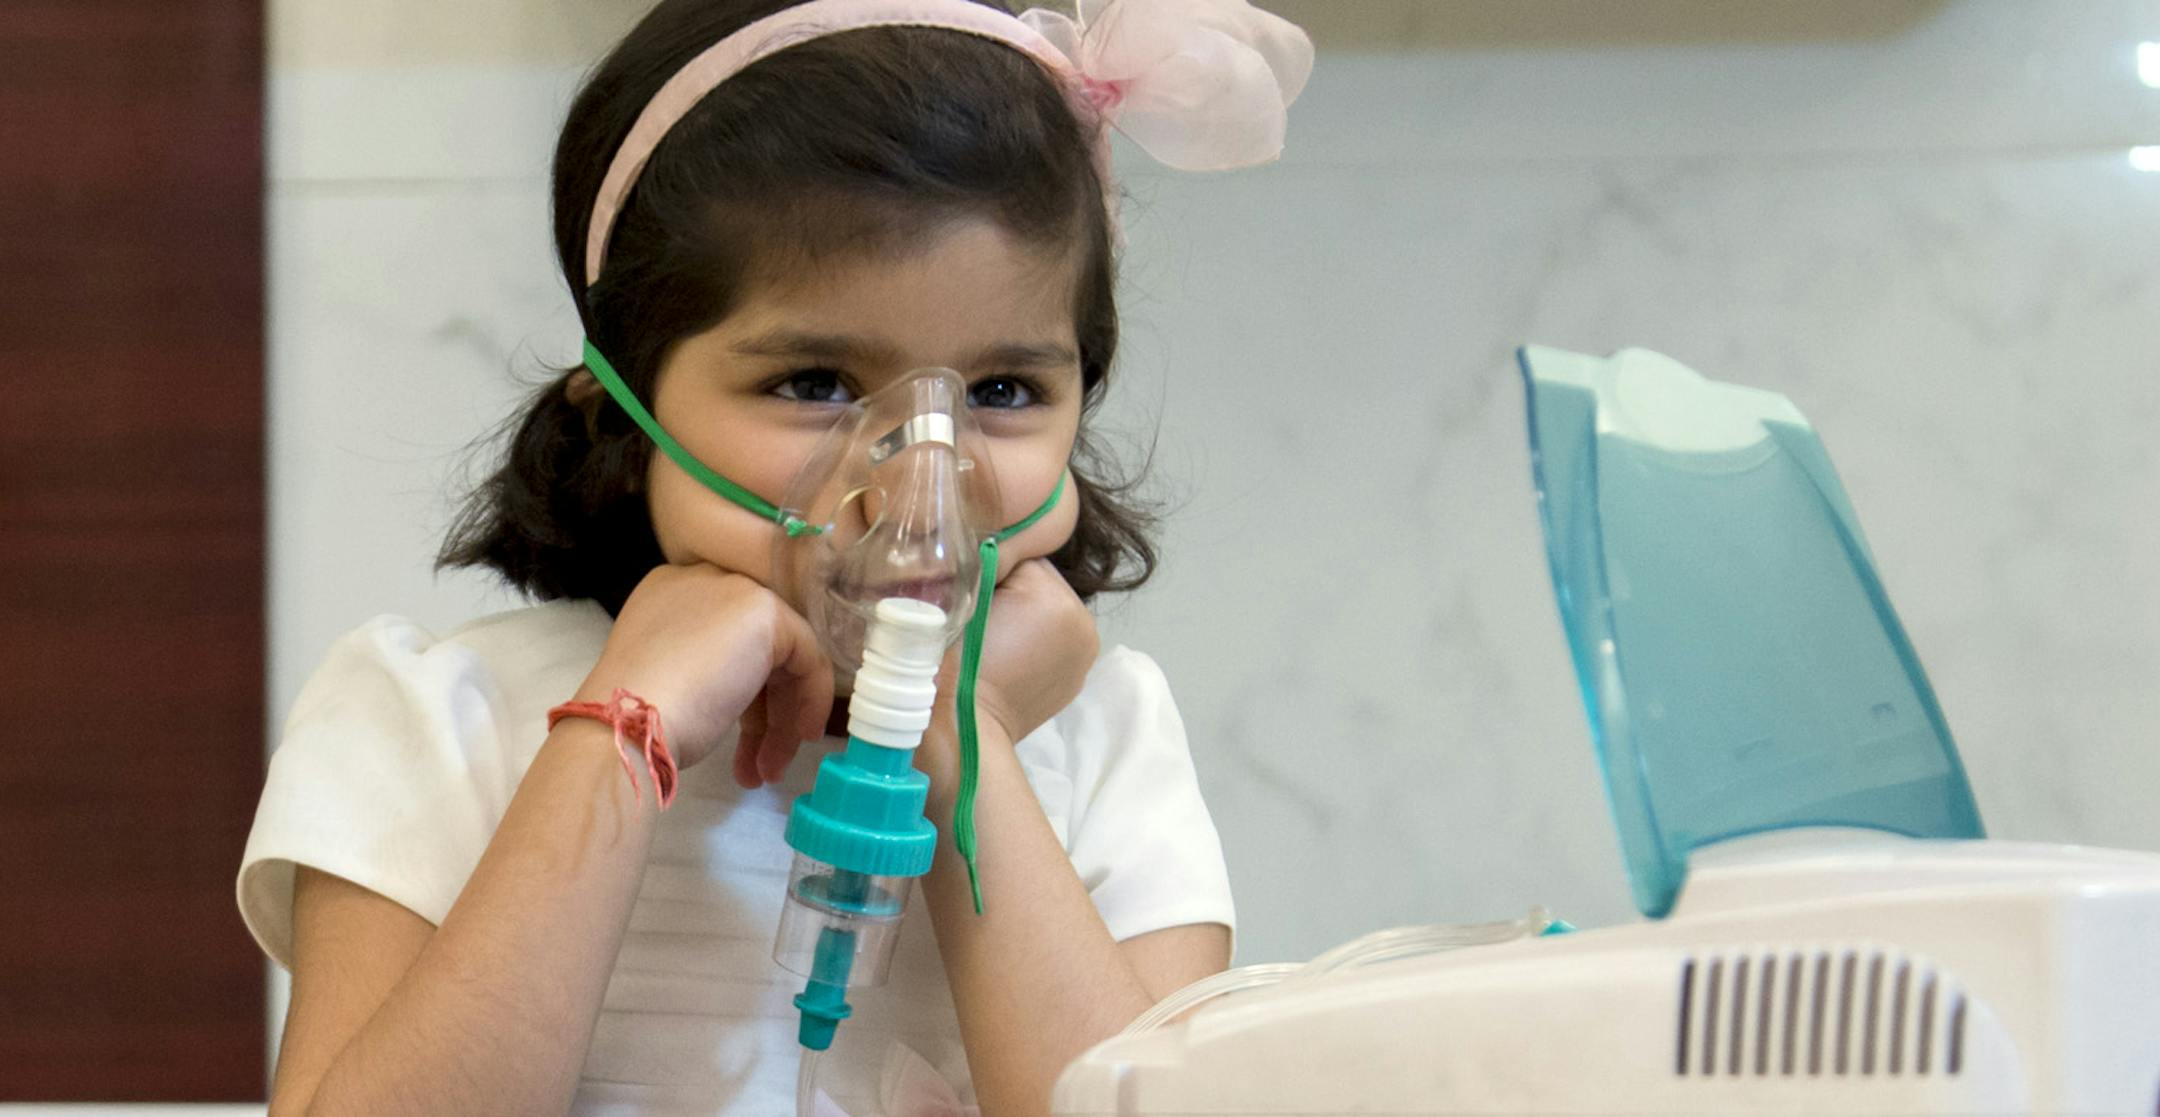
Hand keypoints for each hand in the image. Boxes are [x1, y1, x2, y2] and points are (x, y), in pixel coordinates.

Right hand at [575, 564, 832, 774]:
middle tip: (761, 764)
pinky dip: (807, 702)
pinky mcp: (767, 613)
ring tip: (766, 772)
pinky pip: (807, 658)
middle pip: (758, 646)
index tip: (747, 736)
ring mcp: (738, 591)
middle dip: (765, 712)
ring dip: (779, 722)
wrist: (627, 720)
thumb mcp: (669, 677)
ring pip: (782, 657)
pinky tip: (792, 743)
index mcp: (672, 592)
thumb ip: (704, 668)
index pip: (728, 635)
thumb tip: (733, 695)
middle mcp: (706, 580)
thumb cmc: (636, 714)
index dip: (744, 690)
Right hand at [940, 558, 1099, 751]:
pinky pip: (1056, 641)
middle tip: (980, 615)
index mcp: (1058, 601)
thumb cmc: (955, 661)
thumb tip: (995, 548)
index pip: (1026, 555)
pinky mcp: (1077, 677)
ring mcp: (1085, 655)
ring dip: (1027, 615)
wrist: (963, 726)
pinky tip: (1012, 657)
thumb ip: (988, 565)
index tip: (970, 589)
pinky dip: (1036, 642)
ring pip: (1050, 610)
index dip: (993, 566)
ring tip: (995, 639)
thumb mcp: (966, 596)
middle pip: (1042, 582)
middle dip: (1014, 591)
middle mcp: (1084, 624)